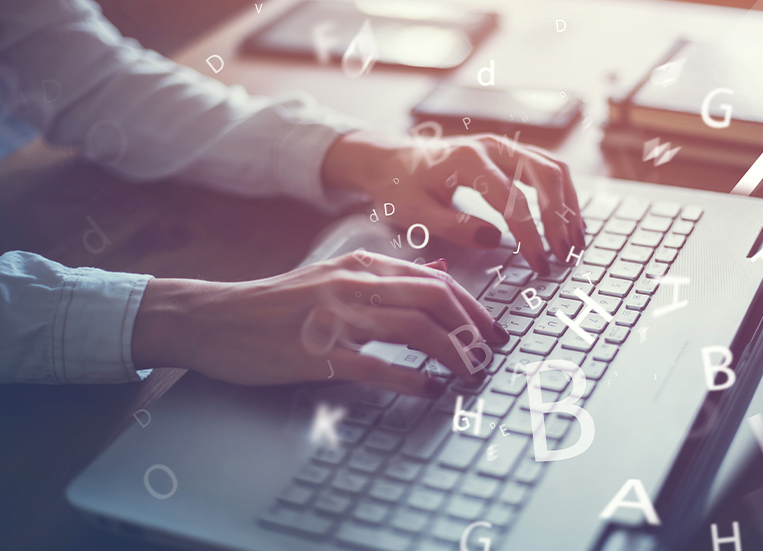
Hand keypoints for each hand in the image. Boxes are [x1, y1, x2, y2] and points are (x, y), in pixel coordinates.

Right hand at [131, 252, 509, 394]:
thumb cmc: (277, 304)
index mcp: (362, 267)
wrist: (215, 317)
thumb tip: (440, 274)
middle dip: (473, 329)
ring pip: (414, 329)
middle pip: (434, 300)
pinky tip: (431, 389)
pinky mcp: (316, 353)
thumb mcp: (335, 277)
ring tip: (471, 374)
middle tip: (491, 354)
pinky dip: (411, 378)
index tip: (492, 332)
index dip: (472, 308)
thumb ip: (388, 278)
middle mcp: (354, 285)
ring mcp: (335, 318)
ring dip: (452, 354)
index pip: (435, 281)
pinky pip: (375, 365)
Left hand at [322, 129, 585, 274]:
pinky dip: (564, 195)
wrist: (391, 160)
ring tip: (575, 243)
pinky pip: (548, 169)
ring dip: (570, 205)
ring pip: (554, 169)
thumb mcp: (415, 213)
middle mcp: (492, 146)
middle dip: (560, 218)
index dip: (530, 235)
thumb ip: (453, 226)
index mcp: (467, 161)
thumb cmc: (400, 188)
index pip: (513, 200)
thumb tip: (495, 238)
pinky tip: (568, 224)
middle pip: (545, 176)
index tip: (539, 264)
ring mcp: (504, 146)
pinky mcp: (510, 154)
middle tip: (565, 255)